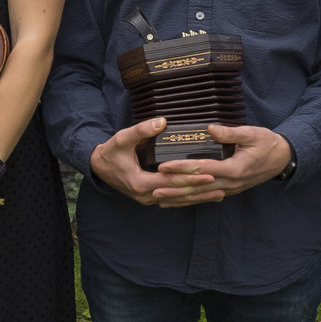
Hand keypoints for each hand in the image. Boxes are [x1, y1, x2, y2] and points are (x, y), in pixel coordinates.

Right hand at [90, 118, 221, 206]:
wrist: (98, 167)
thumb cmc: (111, 152)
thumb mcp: (123, 138)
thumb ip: (142, 130)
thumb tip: (162, 121)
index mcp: (140, 183)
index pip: (171, 180)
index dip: (191, 177)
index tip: (210, 173)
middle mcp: (146, 195)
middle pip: (178, 193)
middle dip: (200, 190)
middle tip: (222, 186)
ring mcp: (148, 199)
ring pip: (178, 200)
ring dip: (198, 198)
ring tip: (220, 194)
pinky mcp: (151, 197)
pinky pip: (173, 200)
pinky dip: (189, 199)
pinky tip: (203, 197)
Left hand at [153, 125, 291, 205]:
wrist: (282, 159)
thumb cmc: (267, 143)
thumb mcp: (252, 134)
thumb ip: (231, 133)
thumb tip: (211, 129)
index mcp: (234, 168)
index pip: (202, 169)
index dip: (181, 168)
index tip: (163, 166)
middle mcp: (230, 183)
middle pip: (197, 188)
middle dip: (174, 189)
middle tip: (153, 188)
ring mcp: (230, 189)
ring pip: (200, 197)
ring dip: (179, 199)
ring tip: (158, 199)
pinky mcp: (229, 190)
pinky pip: (206, 198)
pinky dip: (190, 201)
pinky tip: (175, 202)